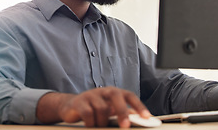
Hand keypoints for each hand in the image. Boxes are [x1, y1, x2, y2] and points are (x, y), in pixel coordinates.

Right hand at [36, 86, 150, 127]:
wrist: (70, 106)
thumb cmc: (94, 109)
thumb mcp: (108, 111)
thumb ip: (120, 114)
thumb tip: (135, 121)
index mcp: (113, 93)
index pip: (128, 95)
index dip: (138, 105)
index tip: (146, 117)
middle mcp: (103, 91)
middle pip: (115, 94)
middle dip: (122, 110)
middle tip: (125, 126)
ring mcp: (90, 95)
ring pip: (102, 108)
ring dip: (102, 122)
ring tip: (99, 126)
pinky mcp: (78, 101)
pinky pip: (88, 113)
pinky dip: (91, 123)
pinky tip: (90, 125)